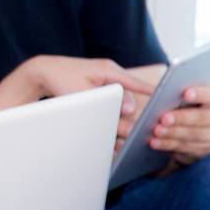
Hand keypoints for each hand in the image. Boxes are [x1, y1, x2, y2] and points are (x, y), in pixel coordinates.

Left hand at [22, 56, 157, 149]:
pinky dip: (112, 118)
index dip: (153, 96)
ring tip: (124, 139)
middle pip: (131, 99)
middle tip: (142, 132)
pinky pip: (112, 106)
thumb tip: (131, 113)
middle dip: (134, 117)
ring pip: (121, 105)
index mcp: (110, 71)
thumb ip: (109, 104)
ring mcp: (105, 83)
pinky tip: (112, 135)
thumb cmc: (60, 80)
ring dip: (121, 121)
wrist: (41, 72)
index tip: (168, 106)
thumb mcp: (85, 94)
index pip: (138, 84)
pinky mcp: (99, 92)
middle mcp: (110, 76)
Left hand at [151, 84, 209, 166]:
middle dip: (181, 118)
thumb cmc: (191, 102)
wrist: (199, 123)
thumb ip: (182, 92)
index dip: (200, 94)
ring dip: (172, 133)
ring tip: (156, 130)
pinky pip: (185, 147)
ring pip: (193, 135)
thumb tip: (164, 94)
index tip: (185, 94)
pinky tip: (155, 142)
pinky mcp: (206, 150)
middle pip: (202, 118)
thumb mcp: (191, 94)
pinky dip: (168, 144)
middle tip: (163, 118)